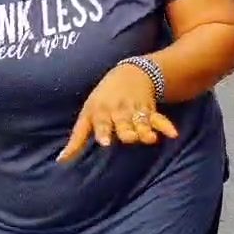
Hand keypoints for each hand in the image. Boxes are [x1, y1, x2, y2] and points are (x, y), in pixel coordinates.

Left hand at [57, 63, 177, 162]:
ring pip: (140, 121)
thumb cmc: (103, 98)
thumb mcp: (88, 113)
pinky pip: (158, 118)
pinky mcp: (150, 109)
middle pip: (123, 123)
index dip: (103, 131)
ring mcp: (136, 109)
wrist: (131, 72)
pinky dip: (166, 125)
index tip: (104, 142)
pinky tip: (173, 134)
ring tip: (151, 139)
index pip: (102, 123)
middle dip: (126, 131)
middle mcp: (119, 111)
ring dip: (145, 130)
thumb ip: (77, 138)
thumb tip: (60, 161)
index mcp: (102, 112)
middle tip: (129, 138)